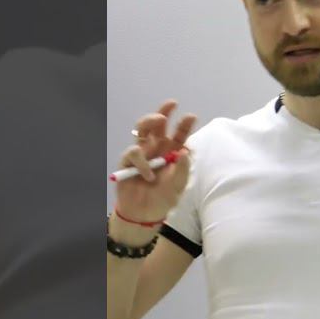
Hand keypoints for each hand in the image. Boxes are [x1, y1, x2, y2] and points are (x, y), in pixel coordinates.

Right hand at [113, 100, 195, 227]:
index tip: (191, 117)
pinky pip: (134, 153)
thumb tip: (185, 151)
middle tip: (171, 105)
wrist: (143, 213)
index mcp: (172, 151)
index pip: (179, 134)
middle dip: (164, 110)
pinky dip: (143, 163)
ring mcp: (142, 152)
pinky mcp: (128, 160)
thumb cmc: (163, 197)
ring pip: (142, 128)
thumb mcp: (178, 186)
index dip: (184, 124)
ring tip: (159, 119)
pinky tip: (149, 176)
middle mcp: (157, 147)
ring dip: (150, 120)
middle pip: (158, 124)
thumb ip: (182, 169)